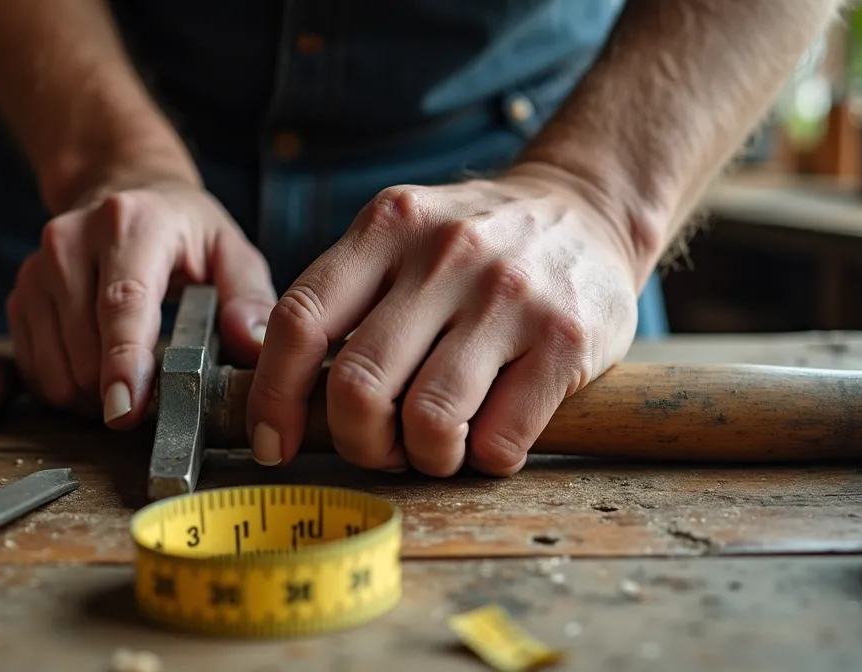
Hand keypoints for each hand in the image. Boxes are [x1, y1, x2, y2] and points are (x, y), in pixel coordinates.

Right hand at [8, 182, 275, 426]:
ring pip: (55, 368)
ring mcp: (37, 270)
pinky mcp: (19, 296)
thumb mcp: (230, 250)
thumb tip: (253, 345)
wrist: (121, 190)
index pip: (121, 304)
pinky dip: (67, 388)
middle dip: (119, 391)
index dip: (122, 362)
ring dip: (92, 396)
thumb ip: (249, 297)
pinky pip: (34, 370)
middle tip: (156, 396)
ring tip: (129, 382)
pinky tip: (98, 374)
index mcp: (130, 224)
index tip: (126, 410)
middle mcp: (71, 242)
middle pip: (84, 349)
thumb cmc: (182, 231)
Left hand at [245, 164, 642, 475]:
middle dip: (358, 442)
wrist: (588, 207)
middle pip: (358, 385)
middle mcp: (445, 254)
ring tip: (438, 446)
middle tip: (379, 447)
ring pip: (429, 422)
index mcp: (386, 227)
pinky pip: (501, 440)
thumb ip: (342, 296)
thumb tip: (278, 393)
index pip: (300, 322)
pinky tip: (491, 435)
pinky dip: (485, 460)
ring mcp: (509, 296)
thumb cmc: (474, 246)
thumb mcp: (400, 237)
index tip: (273, 443)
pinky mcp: (566, 339)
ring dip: (424, 458)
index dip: (274, 397)